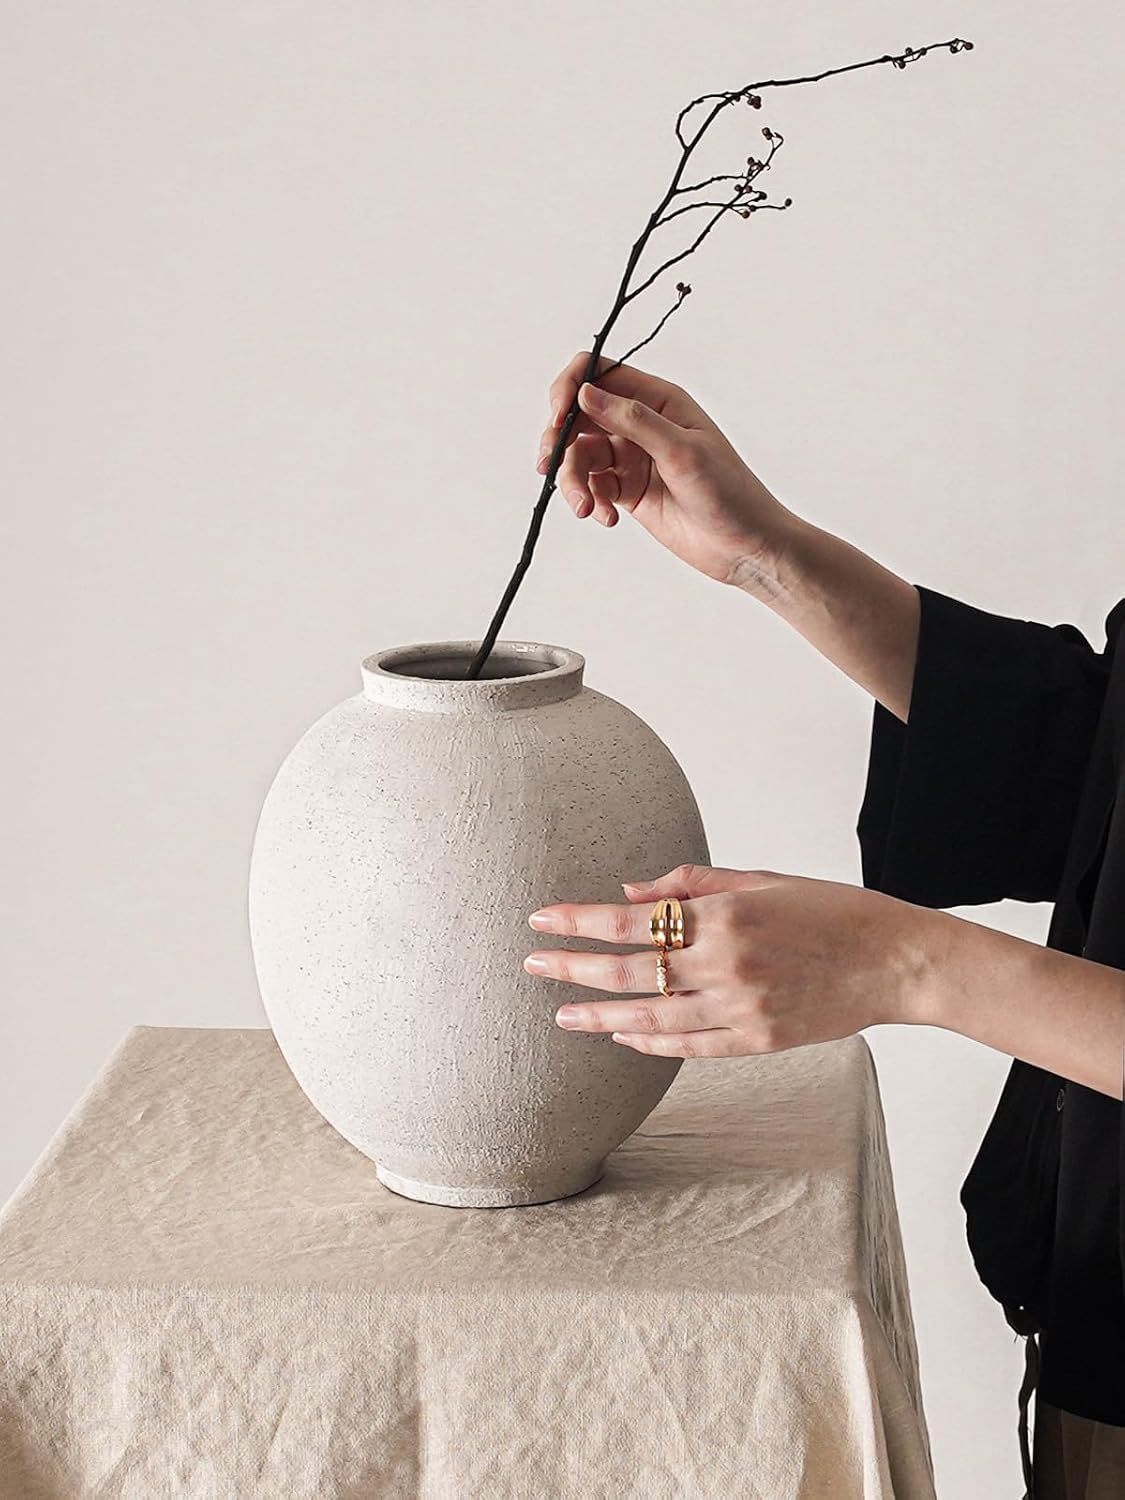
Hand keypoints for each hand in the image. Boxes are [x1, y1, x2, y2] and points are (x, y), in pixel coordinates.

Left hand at [524, 862, 938, 1056]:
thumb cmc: (831, 911)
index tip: (540, 920)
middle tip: (531, 966)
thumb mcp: (762, 879)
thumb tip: (630, 892)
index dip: (579, 922)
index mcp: (725, 916)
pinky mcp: (758, 1040)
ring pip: (651, 1017)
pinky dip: (651, 1042)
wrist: (895, 962)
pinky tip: (622, 1035)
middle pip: (629, 973)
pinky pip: (689, 1046)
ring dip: (600, 1016)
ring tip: (562, 1013)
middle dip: (573, 969)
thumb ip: (693, 885)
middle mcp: (726, 965)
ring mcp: (741, 1009)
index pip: (630, 920)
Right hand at [536, 351, 795, 588]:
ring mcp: (632, 457)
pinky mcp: (627, 490)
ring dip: (573, 482)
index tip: (557, 419)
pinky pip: (591, 487)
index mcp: (659, 400)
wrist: (745, 547)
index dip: (570, 389)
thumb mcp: (682, 452)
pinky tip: (607, 518)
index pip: (600, 374)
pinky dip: (591, 502)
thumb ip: (633, 420)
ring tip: (585, 509)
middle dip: (559, 441)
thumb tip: (586, 393)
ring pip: (579, 456)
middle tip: (549, 466)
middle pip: (579, 416)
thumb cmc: (730, 494)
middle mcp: (641, 424)